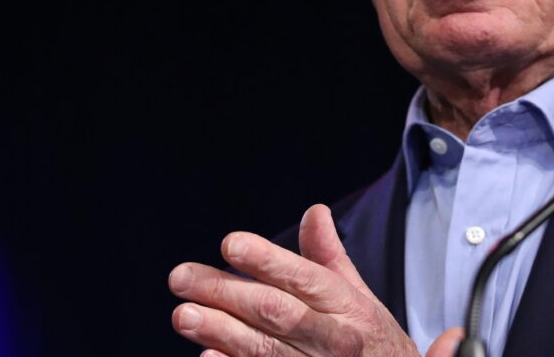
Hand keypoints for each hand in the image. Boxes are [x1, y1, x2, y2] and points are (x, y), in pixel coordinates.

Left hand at [169, 204, 462, 356]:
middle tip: (181, 277)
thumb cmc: (372, 343)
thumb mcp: (360, 298)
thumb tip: (314, 211)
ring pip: (264, 350)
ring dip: (220, 332)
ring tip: (183, 314)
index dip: (267, 260)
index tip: (230, 243)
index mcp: (349, 307)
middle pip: (276, 312)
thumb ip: (329, 257)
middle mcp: (336, 339)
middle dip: (227, 293)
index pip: (305, 277)